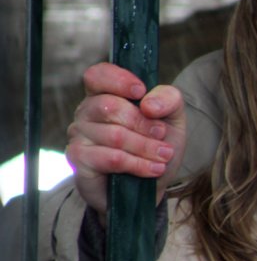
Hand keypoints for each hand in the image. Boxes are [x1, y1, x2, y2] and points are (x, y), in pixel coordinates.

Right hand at [65, 63, 186, 223]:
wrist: (151, 186)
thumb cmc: (158, 145)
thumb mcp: (173, 118)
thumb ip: (169, 99)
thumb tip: (148, 104)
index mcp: (106, 93)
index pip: (97, 75)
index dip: (118, 80)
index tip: (141, 91)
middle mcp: (87, 111)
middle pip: (110, 106)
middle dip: (144, 124)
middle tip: (162, 136)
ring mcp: (79, 135)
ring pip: (114, 135)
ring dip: (146, 148)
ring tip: (163, 156)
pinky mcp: (78, 160)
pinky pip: (110, 158)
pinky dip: (138, 164)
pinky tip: (153, 169)